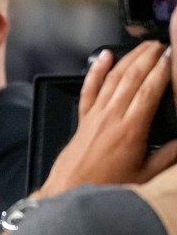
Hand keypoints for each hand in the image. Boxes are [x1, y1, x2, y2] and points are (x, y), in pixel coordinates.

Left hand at [38, 41, 176, 197]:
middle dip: (148, 56)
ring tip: (143, 46)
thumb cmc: (106, 186)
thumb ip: (169, 156)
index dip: (163, 69)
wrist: (69, 191)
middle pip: (132, 77)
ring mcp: (95, 115)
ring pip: (113, 78)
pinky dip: (97, 70)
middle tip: (162, 43)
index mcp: (131, 129)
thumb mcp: (146, 175)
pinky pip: (89, 88)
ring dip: (128, 58)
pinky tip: (104, 55)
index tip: (173, 55)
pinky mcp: (83, 118)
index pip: (150, 90)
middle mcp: (111, 116)